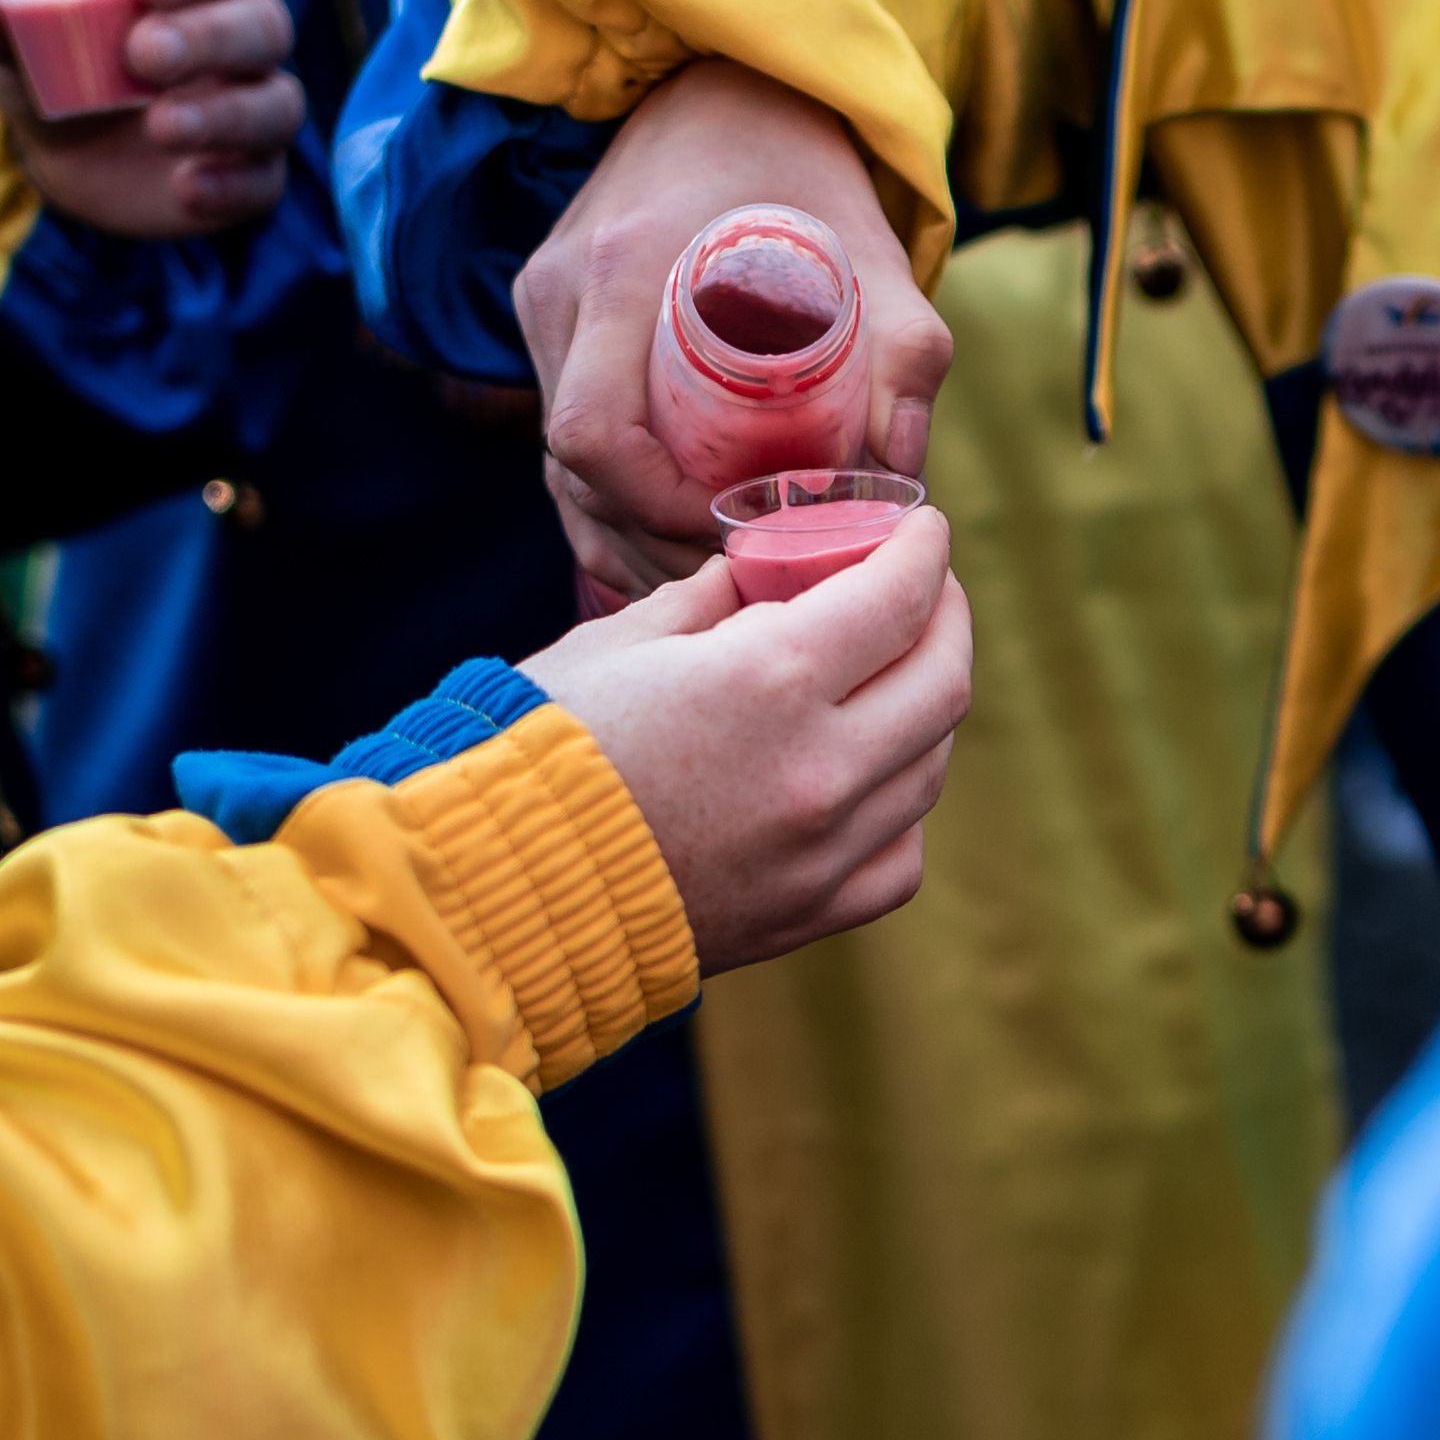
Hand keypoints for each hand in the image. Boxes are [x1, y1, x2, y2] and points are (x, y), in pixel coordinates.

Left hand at [0, 0, 299, 237]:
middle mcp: (235, 38)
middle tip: (143, 55)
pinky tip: (185, 189)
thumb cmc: (55, 71)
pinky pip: (266, 180)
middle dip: (208, 35)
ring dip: (225, 112)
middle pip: (263, 21)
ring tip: (160, 126)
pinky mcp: (249, 175)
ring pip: (277, 102)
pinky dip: (232, 184)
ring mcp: (248, 107)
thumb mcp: (14, 42)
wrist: (63, 157)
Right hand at [516, 59, 952, 599]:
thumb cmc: (800, 159)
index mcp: (623, 270)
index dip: (650, 503)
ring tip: (708, 565)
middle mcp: (562, 289)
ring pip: (557, 455)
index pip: (592, 432)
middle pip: (569, 462)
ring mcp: (542, 301)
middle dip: (644, 533)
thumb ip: (904, 353)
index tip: (727, 526)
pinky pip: (561, 426)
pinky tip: (660, 533)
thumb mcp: (869, 248)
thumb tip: (903, 474)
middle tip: (736, 569)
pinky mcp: (546, 310)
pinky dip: (605, 490)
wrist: (726, 72)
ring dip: (621, 522)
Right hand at [518, 507, 972, 971]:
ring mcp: (822, 850)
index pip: (899, 597)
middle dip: (945, 616)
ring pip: (930, 767)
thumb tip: (754, 578)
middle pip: (943, 679)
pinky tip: (869, 778)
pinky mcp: (806, 913)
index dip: (922, 549)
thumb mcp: (616, 641)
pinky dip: (899, 807)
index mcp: (769, 678)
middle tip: (925, 588)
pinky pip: (899, 854)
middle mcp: (818, 766)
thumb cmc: (536, 746)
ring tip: (896, 674)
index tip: (922, 526)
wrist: (494, 888)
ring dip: (926, 707)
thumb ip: (705, 602)